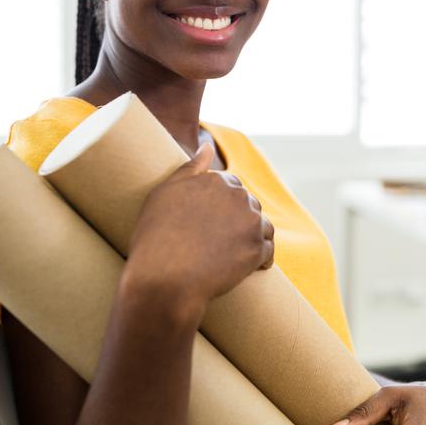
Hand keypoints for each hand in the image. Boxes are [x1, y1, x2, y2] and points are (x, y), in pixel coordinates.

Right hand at [125, 142, 274, 309]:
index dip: (222, 203)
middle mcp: (238, 197)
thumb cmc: (156, 236)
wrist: (164, 278)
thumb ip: (190, 168)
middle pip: (248, 204)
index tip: (213, 220)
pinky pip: (269, 252)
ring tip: (238, 252)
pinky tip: (253, 266)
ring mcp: (251, 224)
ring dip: (254, 236)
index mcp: (217, 181)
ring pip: (262, 226)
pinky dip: (263, 259)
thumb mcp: (165, 193)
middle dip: (240, 218)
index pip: (231, 185)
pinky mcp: (258, 251)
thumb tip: (207, 146)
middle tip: (223, 239)